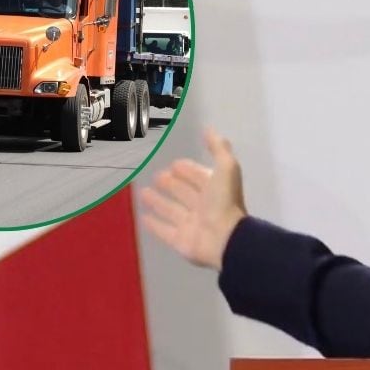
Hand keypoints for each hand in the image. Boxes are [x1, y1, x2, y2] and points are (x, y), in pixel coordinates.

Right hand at [140, 127, 247, 270]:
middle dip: (171, 183)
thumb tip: (209, 129)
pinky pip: (164, 231)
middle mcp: (202, 206)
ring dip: (158, 202)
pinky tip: (143, 217)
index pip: (198, 176)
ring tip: (144, 192)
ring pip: (171, 210)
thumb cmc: (224, 202)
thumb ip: (218, 149)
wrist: (225, 238)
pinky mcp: (179, 241)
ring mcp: (190, 224)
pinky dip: (154, 224)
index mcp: (214, 189)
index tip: (174, 163)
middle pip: (183, 192)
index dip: (188, 170)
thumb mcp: (226, 168)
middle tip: (157, 176)